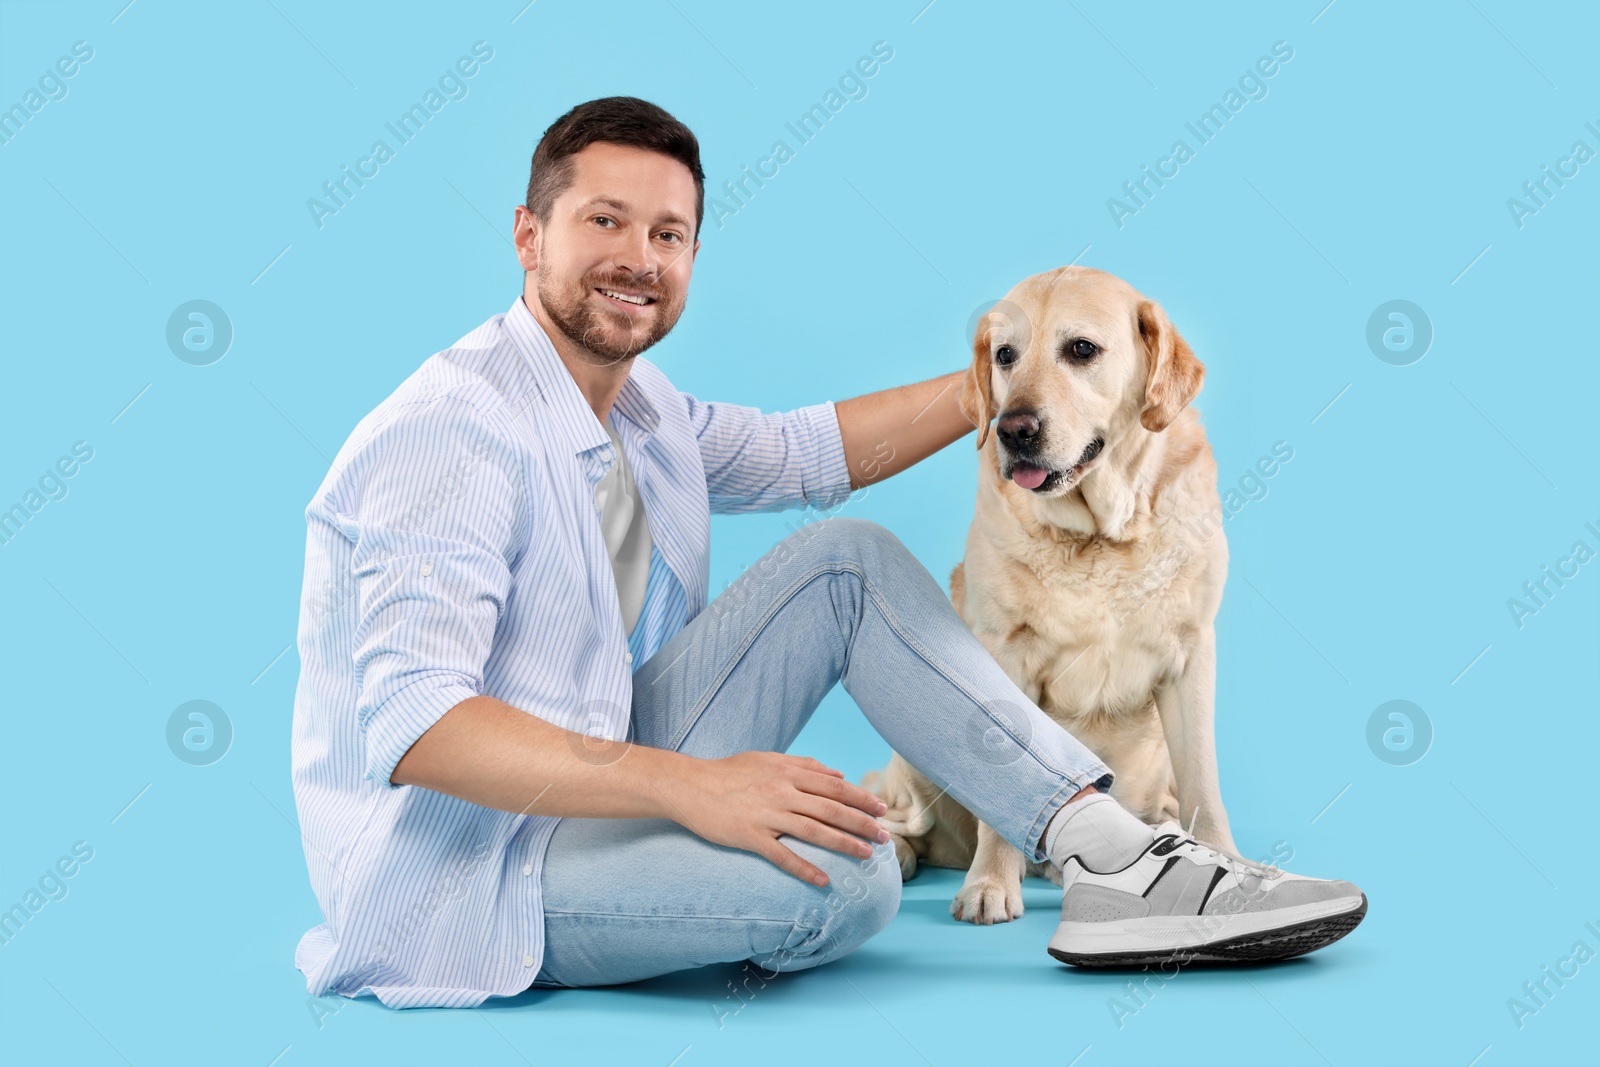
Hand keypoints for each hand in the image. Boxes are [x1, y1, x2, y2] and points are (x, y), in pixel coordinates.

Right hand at [662, 751, 889, 886]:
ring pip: (815, 831)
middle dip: (862, 823)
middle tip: (884, 837)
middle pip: (832, 809)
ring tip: (866, 856)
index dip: (861, 798)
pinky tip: (823, 880)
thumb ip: (804, 765)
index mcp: (788, 772)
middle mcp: (782, 792)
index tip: (881, 810)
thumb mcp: (768, 759)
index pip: (835, 786)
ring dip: (844, 844)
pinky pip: (782, 856)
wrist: (688, 785)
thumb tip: (838, 774)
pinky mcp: (750, 836)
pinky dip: (804, 868)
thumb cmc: (729, 772)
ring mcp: (767, 815)